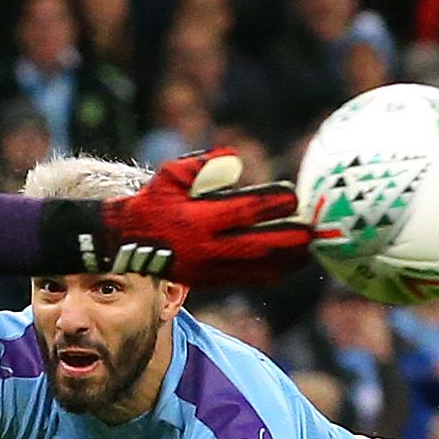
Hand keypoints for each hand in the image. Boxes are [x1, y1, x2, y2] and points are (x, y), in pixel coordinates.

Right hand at [78, 150, 313, 288]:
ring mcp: (209, 267)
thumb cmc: (150, 203)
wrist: (125, 244)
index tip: (293, 197)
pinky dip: (269, 273)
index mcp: (198, 218)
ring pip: (256, 268)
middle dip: (289, 240)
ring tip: (308, 252)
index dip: (272, 205)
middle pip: (258, 246)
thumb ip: (201, 166)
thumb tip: (234, 157)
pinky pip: (246, 279)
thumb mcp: (169, 176)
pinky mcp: (209, 280)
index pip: (244, 211)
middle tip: (313, 232)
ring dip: (286, 261)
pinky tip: (285, 266)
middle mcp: (207, 246)